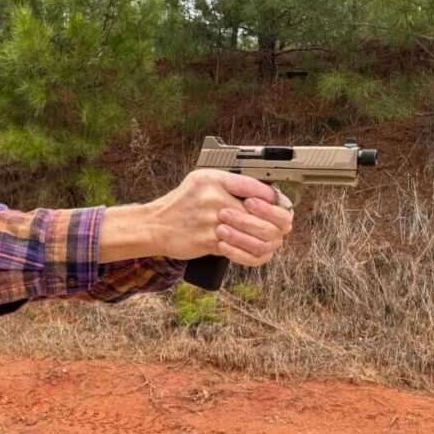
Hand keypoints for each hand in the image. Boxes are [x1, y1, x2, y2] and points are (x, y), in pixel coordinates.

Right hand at [146, 169, 292, 265]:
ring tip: (265, 240)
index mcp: (216, 179)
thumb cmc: (181, 204)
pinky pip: (241, 252)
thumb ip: (231, 182)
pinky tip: (251, 250)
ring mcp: (212, 222)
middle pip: (262, 214)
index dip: (275, 201)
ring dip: (265, 241)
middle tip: (279, 229)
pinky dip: (250, 254)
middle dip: (276, 224)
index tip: (279, 207)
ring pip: (256, 235)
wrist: (154, 225)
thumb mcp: (202, 180)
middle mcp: (215, 198)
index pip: (259, 188)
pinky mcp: (209, 242)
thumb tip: (266, 194)